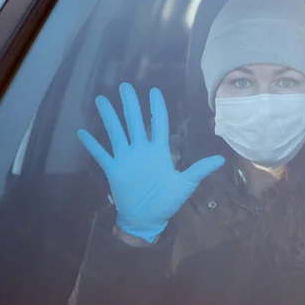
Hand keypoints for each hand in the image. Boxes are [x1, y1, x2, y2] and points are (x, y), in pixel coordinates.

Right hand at [78, 83, 223, 242]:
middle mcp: (141, 150)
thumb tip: (222, 160)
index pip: (159, 124)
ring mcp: (126, 159)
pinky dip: (92, 145)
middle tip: (124, 86)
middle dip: (130, 104)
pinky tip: (82, 132)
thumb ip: (200, 170)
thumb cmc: (167, 201)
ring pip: (116, 133)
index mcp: (159, 151)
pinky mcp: (114, 170)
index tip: (154, 91)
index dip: (157, 108)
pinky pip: (101, 155)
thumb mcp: (186, 184)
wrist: (148, 218)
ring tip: (101, 99)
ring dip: (109, 117)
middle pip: (134, 122)